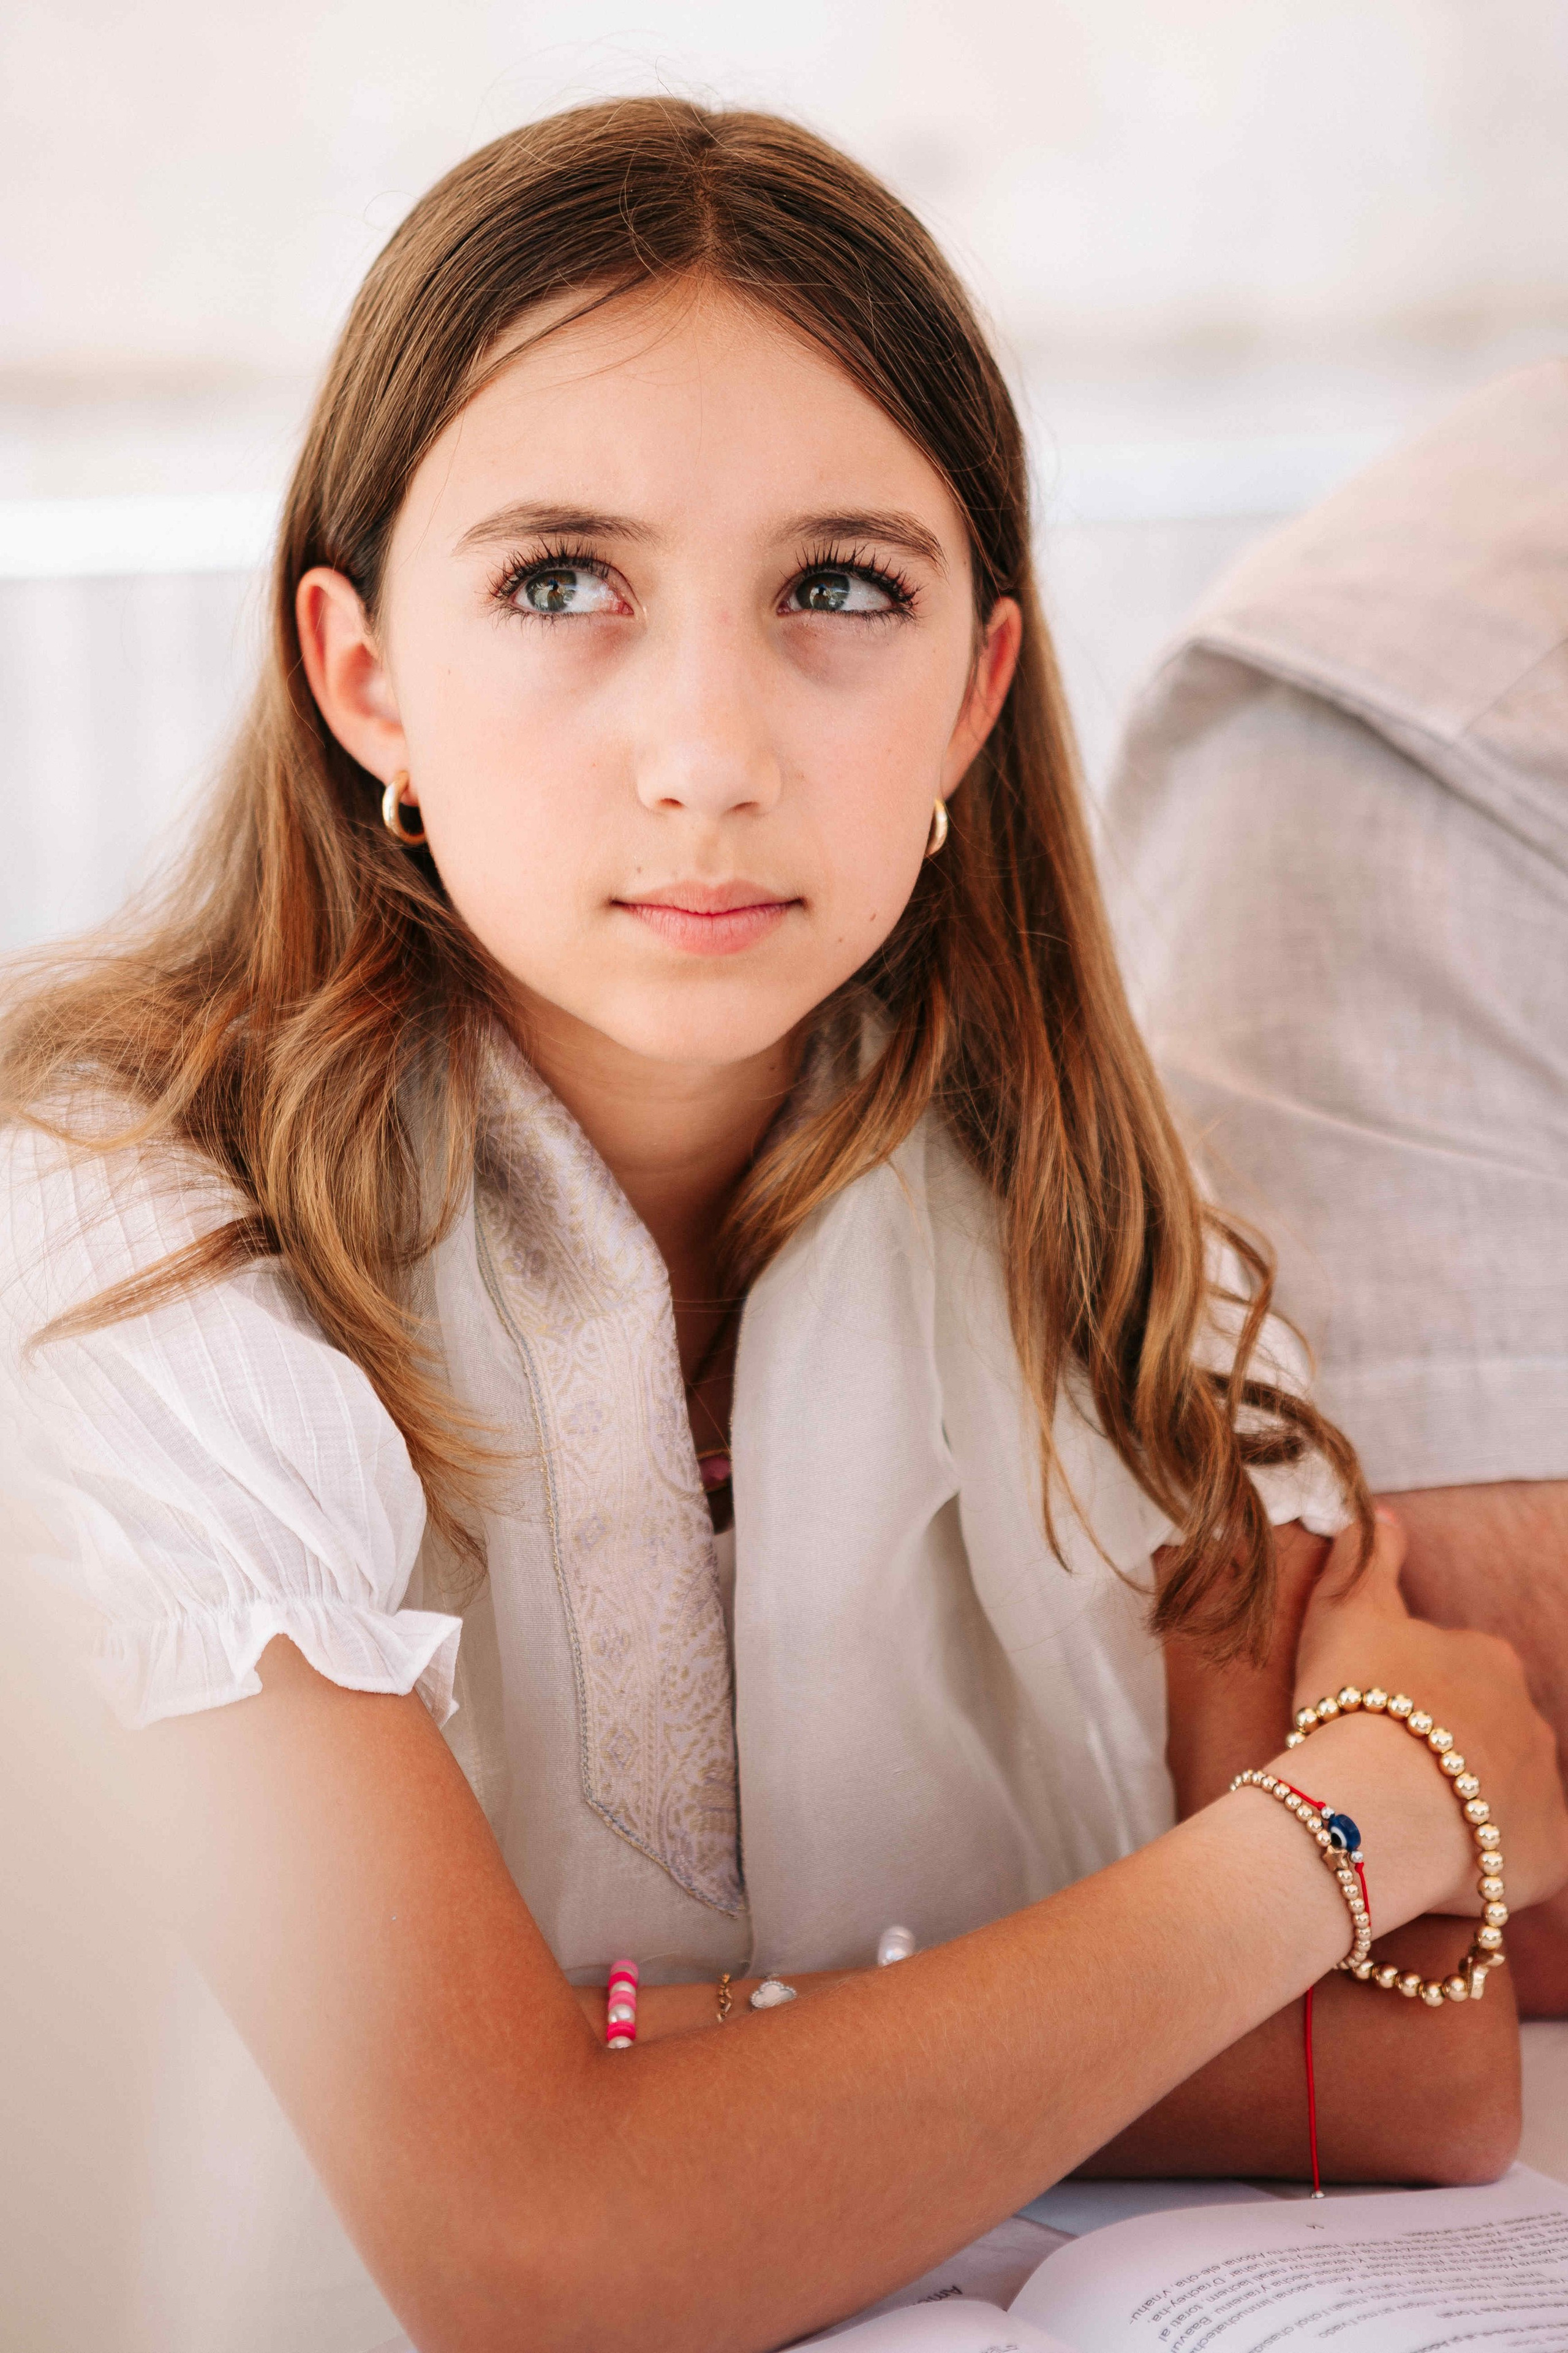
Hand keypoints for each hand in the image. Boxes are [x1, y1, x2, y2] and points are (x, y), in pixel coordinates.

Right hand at [1295, 1510, 1567, 1915]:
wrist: (1374, 1801)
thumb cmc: (1354, 1698)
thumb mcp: (1345, 1609)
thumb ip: (1366, 1557)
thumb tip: (1382, 1513)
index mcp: (1485, 1657)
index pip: (1454, 1669)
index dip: (1408, 1693)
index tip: (1370, 1715)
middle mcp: (1527, 1713)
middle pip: (1485, 1727)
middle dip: (1446, 1745)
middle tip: (1385, 1770)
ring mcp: (1544, 1784)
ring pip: (1506, 1787)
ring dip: (1469, 1797)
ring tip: (1409, 1823)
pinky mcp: (1549, 1850)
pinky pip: (1533, 1851)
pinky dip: (1502, 1855)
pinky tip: (1454, 1863)